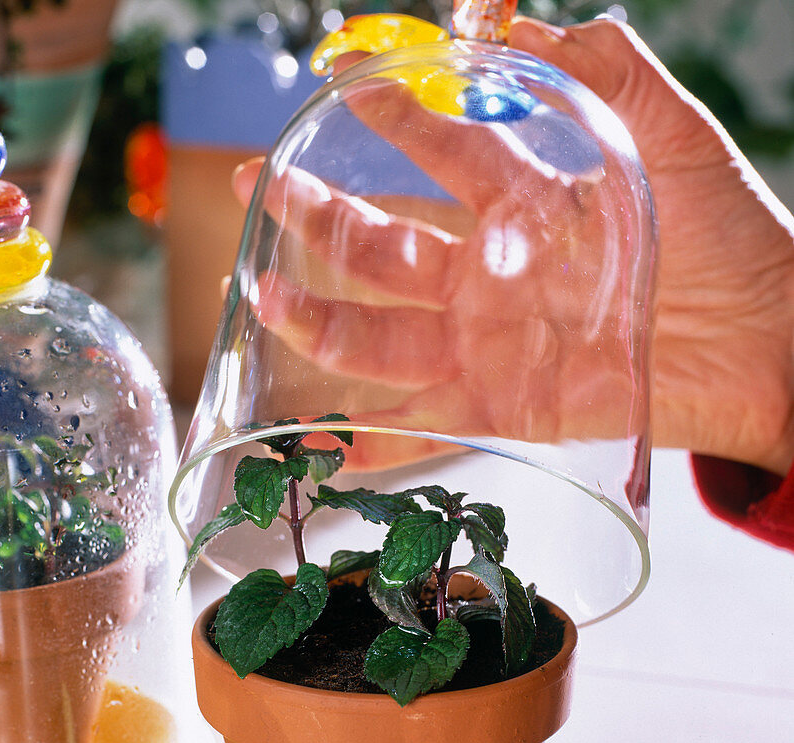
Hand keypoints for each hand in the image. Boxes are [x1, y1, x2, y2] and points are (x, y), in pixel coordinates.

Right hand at [234, 17, 793, 474]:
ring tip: (268, 302)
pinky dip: (383, 441)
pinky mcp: (504, 410)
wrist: (769, 340)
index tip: (334, 88)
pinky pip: (430, 426)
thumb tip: (515, 16)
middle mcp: (490, 274)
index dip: (387, 121)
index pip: (438, 154)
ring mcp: (490, 345)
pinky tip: (333, 441)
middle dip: (318, 222)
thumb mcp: (671, 134)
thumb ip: (602, 68)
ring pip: (386, 337)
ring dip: (325, 324)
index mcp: (524, 202)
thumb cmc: (731, 234)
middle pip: (385, 249)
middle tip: (259, 191)